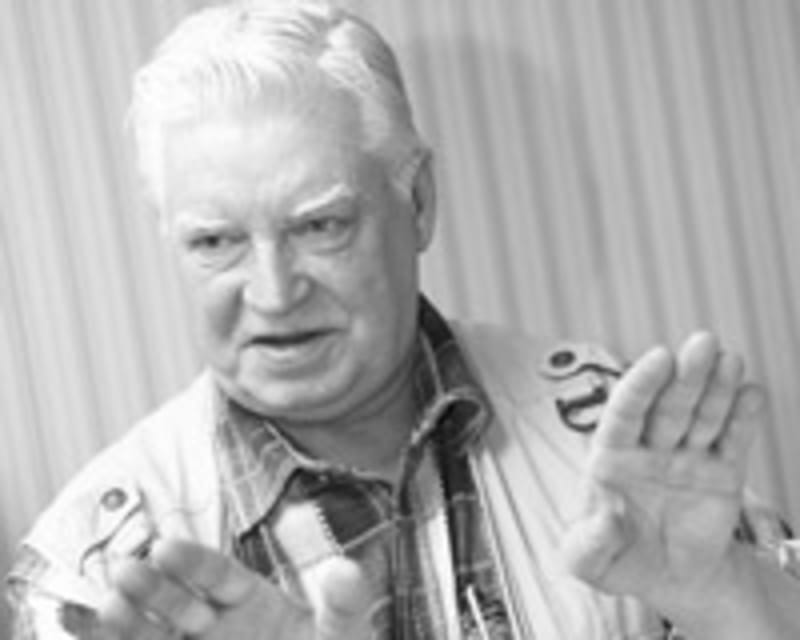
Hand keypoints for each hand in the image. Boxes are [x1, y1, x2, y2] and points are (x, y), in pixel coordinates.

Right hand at [98, 539, 377, 638]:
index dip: (191, 561)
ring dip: (127, 625)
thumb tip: (346, 570)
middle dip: (153, 589)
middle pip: (179, 602)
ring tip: (103, 608)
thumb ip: (343, 604)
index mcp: (251, 599)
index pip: (217, 574)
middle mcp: (215, 624)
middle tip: (125, 571)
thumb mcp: (342, 633)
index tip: (164, 547)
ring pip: (154, 637)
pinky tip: (86, 630)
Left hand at [560, 332, 764, 621]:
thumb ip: (588, 544)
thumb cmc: (620, 561)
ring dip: (717, 387)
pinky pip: (734, 439)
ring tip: (730, 359)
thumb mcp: (590, 562)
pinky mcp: (723, 471)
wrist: (670, 579)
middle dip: (686, 376)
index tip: (659, 358)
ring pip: (703, 415)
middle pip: (669, 406)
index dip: (640, 385)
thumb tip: (604, 517)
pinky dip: (744, 417)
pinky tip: (753, 393)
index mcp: (612, 457)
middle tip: (703, 343)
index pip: (625, 413)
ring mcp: (688, 455)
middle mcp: (650, 447)